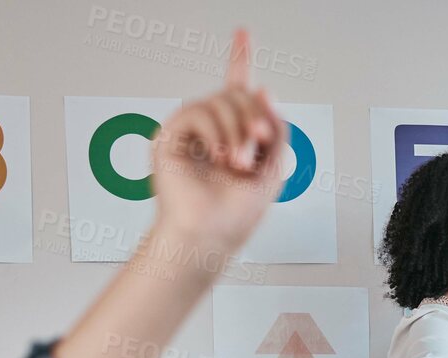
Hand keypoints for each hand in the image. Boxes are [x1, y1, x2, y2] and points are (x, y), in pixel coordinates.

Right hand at [149, 29, 287, 259]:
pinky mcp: (171, 134)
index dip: (239, 60)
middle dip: (255, 118)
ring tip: (237, 163)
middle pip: (238, 94)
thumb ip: (276, 126)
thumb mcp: (274, 166)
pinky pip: (198, 111)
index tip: (242, 33)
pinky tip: (218, 156)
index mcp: (235, 135)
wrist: (209, 235)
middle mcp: (212, 129)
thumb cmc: (237, 212)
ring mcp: (190, 130)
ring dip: (238, 130)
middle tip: (256, 151)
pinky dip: (215, 132)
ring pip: (222, 100)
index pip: (237, 90)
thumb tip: (262, 88)